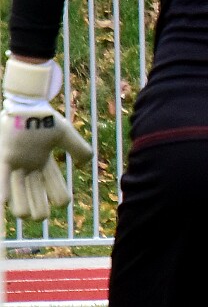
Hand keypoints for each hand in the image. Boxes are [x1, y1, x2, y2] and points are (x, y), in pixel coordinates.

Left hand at [2, 56, 91, 219]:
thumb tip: (86, 164)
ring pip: (17, 198)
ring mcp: (15, 166)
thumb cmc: (43, 118)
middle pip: (35, 199)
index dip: (60, 198)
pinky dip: (3, 194)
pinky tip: (3, 204)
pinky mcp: (3, 160)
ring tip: (25, 214)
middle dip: (40, 212)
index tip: (62, 200)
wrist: (25, 105)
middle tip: (41, 215)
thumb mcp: (65, 134)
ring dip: (23, 209)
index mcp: (43, 163)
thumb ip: (78, 149)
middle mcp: (28, 168)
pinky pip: (1, 181)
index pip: (55, 189)